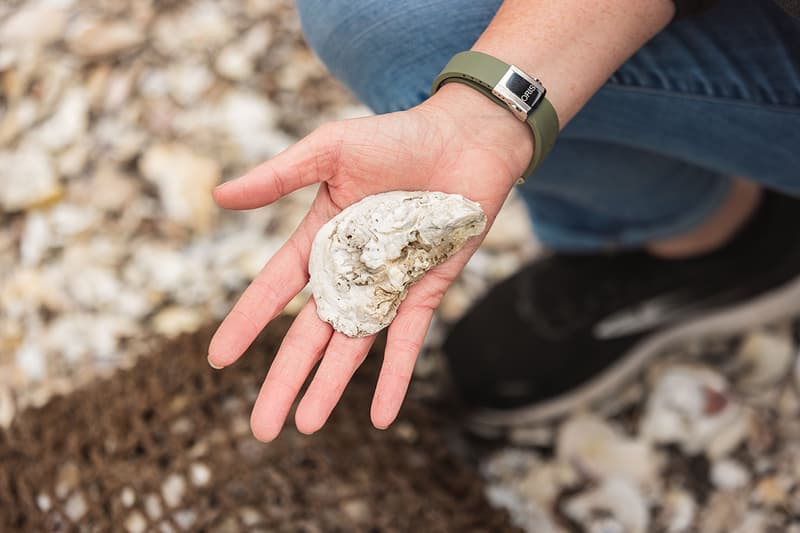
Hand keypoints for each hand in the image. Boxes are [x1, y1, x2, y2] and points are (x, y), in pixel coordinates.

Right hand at [208, 83, 532, 440]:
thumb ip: (279, 177)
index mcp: (320, 238)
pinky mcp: (425, 291)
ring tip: (304, 427)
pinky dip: (394, 378)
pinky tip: (380, 417)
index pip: (274, 288)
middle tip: (260, 427)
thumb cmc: (397, 137)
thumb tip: (220, 195)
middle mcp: (349, 270)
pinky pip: (406, 341)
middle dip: (284, 379)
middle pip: (308, 334)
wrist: (466, 139)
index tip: (219, 359)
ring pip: (351, 346)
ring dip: (329, 387)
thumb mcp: (330, 150)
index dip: (247, 323)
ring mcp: (387, 285)